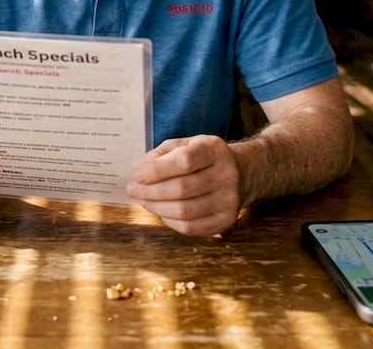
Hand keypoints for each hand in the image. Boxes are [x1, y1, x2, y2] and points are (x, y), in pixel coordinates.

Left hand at [127, 135, 241, 235]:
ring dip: (156, 207)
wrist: (240, 173)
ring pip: (184, 211)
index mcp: (215, 150)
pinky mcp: (225, 221)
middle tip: (132, 189)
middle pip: (182, 188)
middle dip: (150, 191)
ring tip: (143, 200)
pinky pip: (190, 227)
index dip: (156, 170)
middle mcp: (226, 175)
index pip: (184, 161)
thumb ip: (161, 154)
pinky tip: (161, 211)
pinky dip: (169, 220)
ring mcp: (229, 200)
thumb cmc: (203, 158)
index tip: (136, 175)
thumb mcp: (185, 145)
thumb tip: (140, 173)